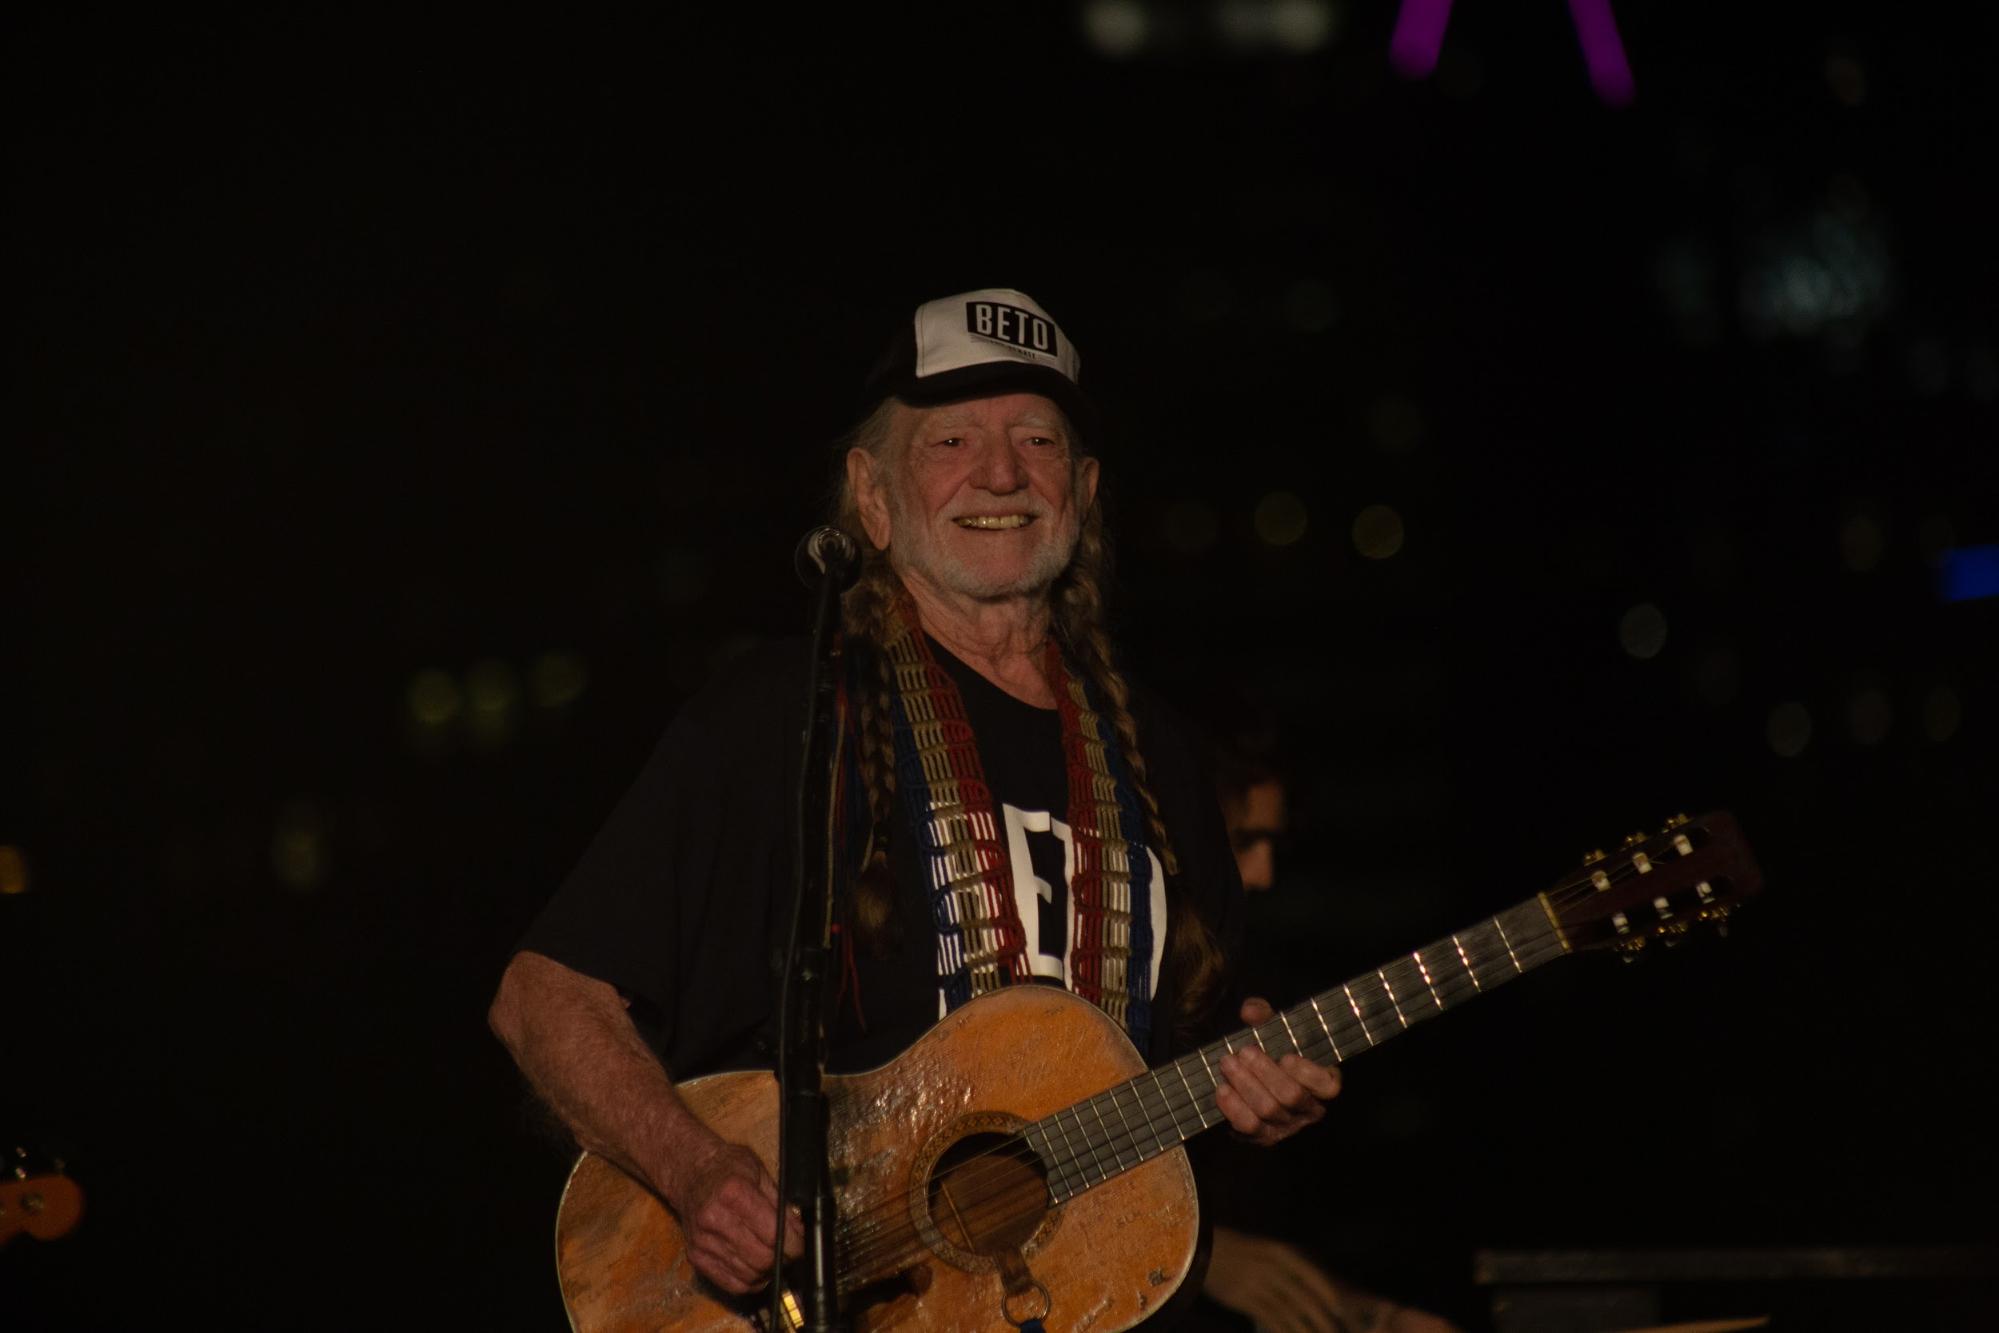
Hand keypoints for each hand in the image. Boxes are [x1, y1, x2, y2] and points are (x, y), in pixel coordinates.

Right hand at [663, 1136, 802, 1293]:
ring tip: (773, 1258)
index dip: (794, 1244)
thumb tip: (800, 1231)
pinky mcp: (696, 1256)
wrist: (690, 1173)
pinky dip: (749, 1281)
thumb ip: (780, 1202)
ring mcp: (702, 1241)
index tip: (801, 1245)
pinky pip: (730, 1283)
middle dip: (783, 1259)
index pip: (772, 1232)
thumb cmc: (726, 1168)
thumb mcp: (759, 1172)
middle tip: (790, 1252)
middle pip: (761, 1258)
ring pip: (748, 1274)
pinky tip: (756, 1268)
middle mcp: (714, 1218)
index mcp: (733, 1193)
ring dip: (767, 1271)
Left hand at [1215, 997, 1340, 1146]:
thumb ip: (1264, 1015)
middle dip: (1265, 1072)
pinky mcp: (1263, 1137)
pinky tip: (1222, 1089)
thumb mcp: (1273, 1030)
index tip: (1286, 1057)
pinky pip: (1248, 1127)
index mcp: (1322, 1083)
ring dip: (1245, 1085)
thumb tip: (1250, 1012)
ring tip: (1228, 1063)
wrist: (1252, 1083)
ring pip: (1268, 1110)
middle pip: (1291, 1096)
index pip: (1327, 1086)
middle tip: (1245, 1051)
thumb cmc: (1271, 1052)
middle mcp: (1309, 1109)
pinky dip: (1233, 1107)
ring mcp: (1286, 1126)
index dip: (1307, 1073)